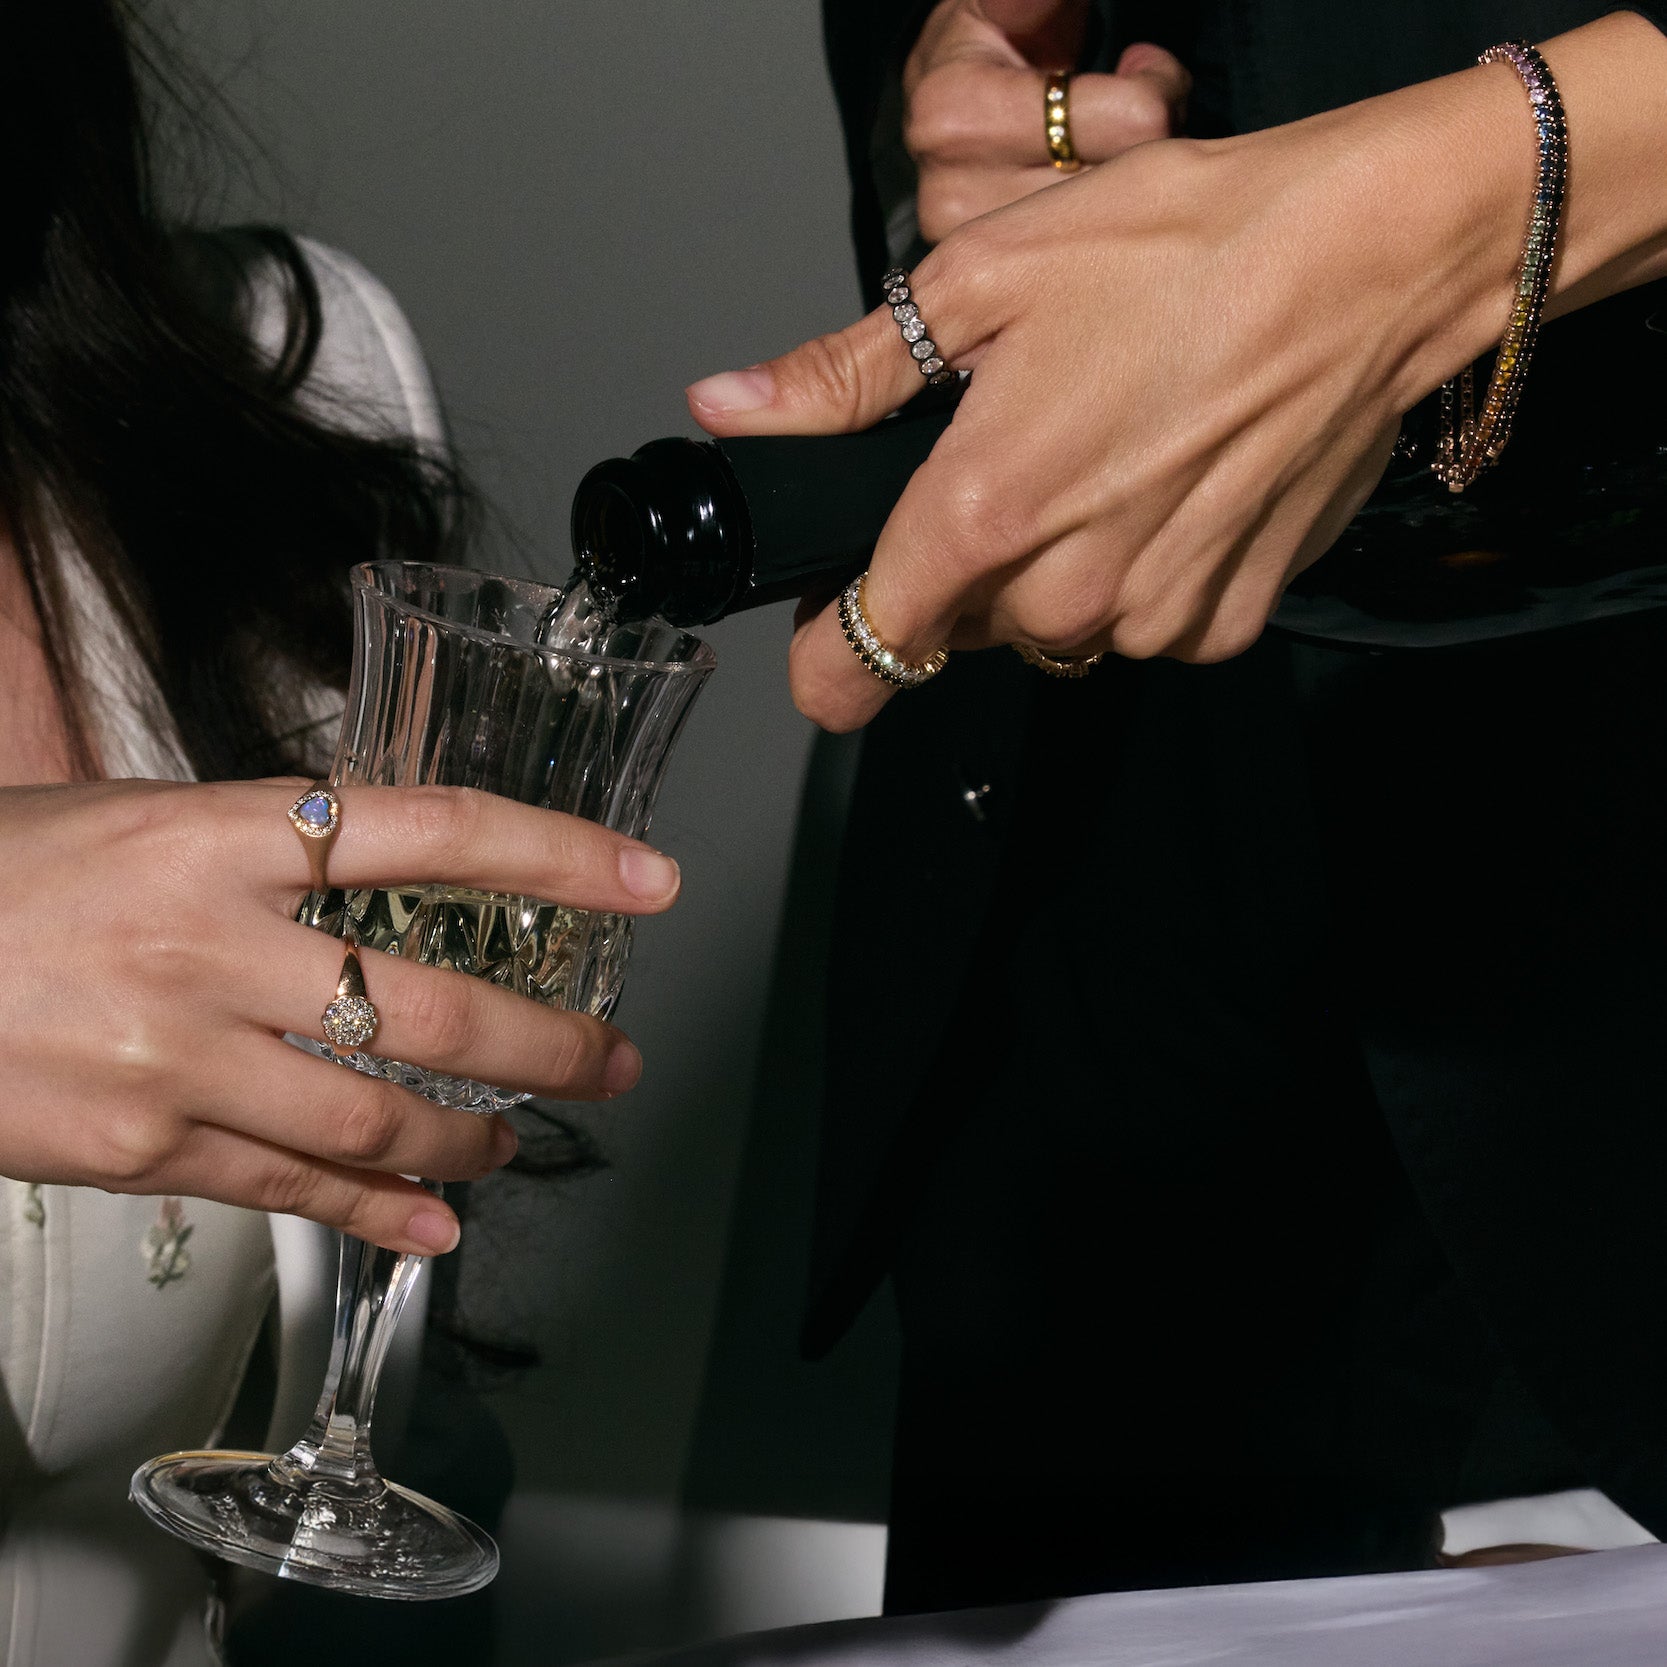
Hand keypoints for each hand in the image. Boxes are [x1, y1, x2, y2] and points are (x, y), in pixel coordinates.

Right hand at [0, 779, 680, 1252]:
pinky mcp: (135, 1148)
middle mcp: (208, 944)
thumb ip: (263, 848)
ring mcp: (175, 1057)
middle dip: (549, 1045)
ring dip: (472, 1139)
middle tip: (615, 1063)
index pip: (431, 832)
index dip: (556, 856)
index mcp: (216, 834)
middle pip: (429, 1004)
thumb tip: (372, 858)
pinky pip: (285, 1191)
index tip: (646, 878)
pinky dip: (375, 1212)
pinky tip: (432, 1224)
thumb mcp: (133, 814)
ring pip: (373, 1117)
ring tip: (518, 1144)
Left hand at [689, 15, 1666, 730]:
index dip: (831, 650)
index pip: (860, 657)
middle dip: (963, 571)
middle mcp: (1066, 589)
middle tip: (1020, 460)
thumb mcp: (984, 278)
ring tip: (1109, 456)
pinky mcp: (1227, 619)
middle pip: (960, 633)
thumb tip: (734, 409)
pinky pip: (1145, 630)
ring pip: (1054, 633)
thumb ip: (845, 376)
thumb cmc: (1188, 248)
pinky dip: (1142, 579)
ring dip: (1057, 572)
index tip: (836, 623)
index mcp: (983, 511)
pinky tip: (1170, 490)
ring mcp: (1153, 616)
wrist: (1372, 260)